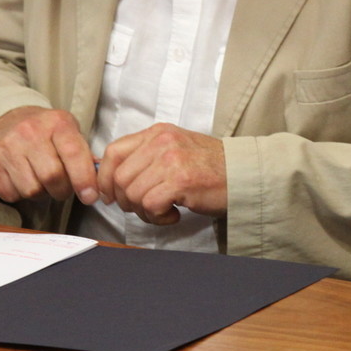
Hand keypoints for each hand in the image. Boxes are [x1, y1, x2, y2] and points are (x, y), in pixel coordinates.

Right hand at [0, 106, 98, 205]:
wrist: (3, 119)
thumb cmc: (43, 130)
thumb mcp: (67, 131)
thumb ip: (83, 155)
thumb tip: (98, 183)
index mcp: (56, 122)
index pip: (74, 154)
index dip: (84, 180)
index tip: (90, 196)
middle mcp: (30, 132)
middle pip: (52, 177)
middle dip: (62, 190)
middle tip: (61, 188)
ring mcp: (7, 146)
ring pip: (31, 190)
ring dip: (40, 194)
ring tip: (40, 181)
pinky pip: (10, 194)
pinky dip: (19, 195)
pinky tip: (21, 180)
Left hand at [95, 122, 227, 223]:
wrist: (245, 174)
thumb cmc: (211, 167)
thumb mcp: (175, 149)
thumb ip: (146, 157)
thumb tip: (112, 178)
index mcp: (157, 133)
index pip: (113, 152)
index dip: (104, 179)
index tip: (110, 196)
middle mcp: (161, 142)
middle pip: (119, 178)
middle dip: (126, 201)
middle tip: (145, 208)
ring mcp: (171, 160)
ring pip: (133, 195)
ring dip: (144, 212)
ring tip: (164, 210)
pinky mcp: (180, 181)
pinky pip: (150, 205)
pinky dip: (158, 217)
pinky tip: (173, 214)